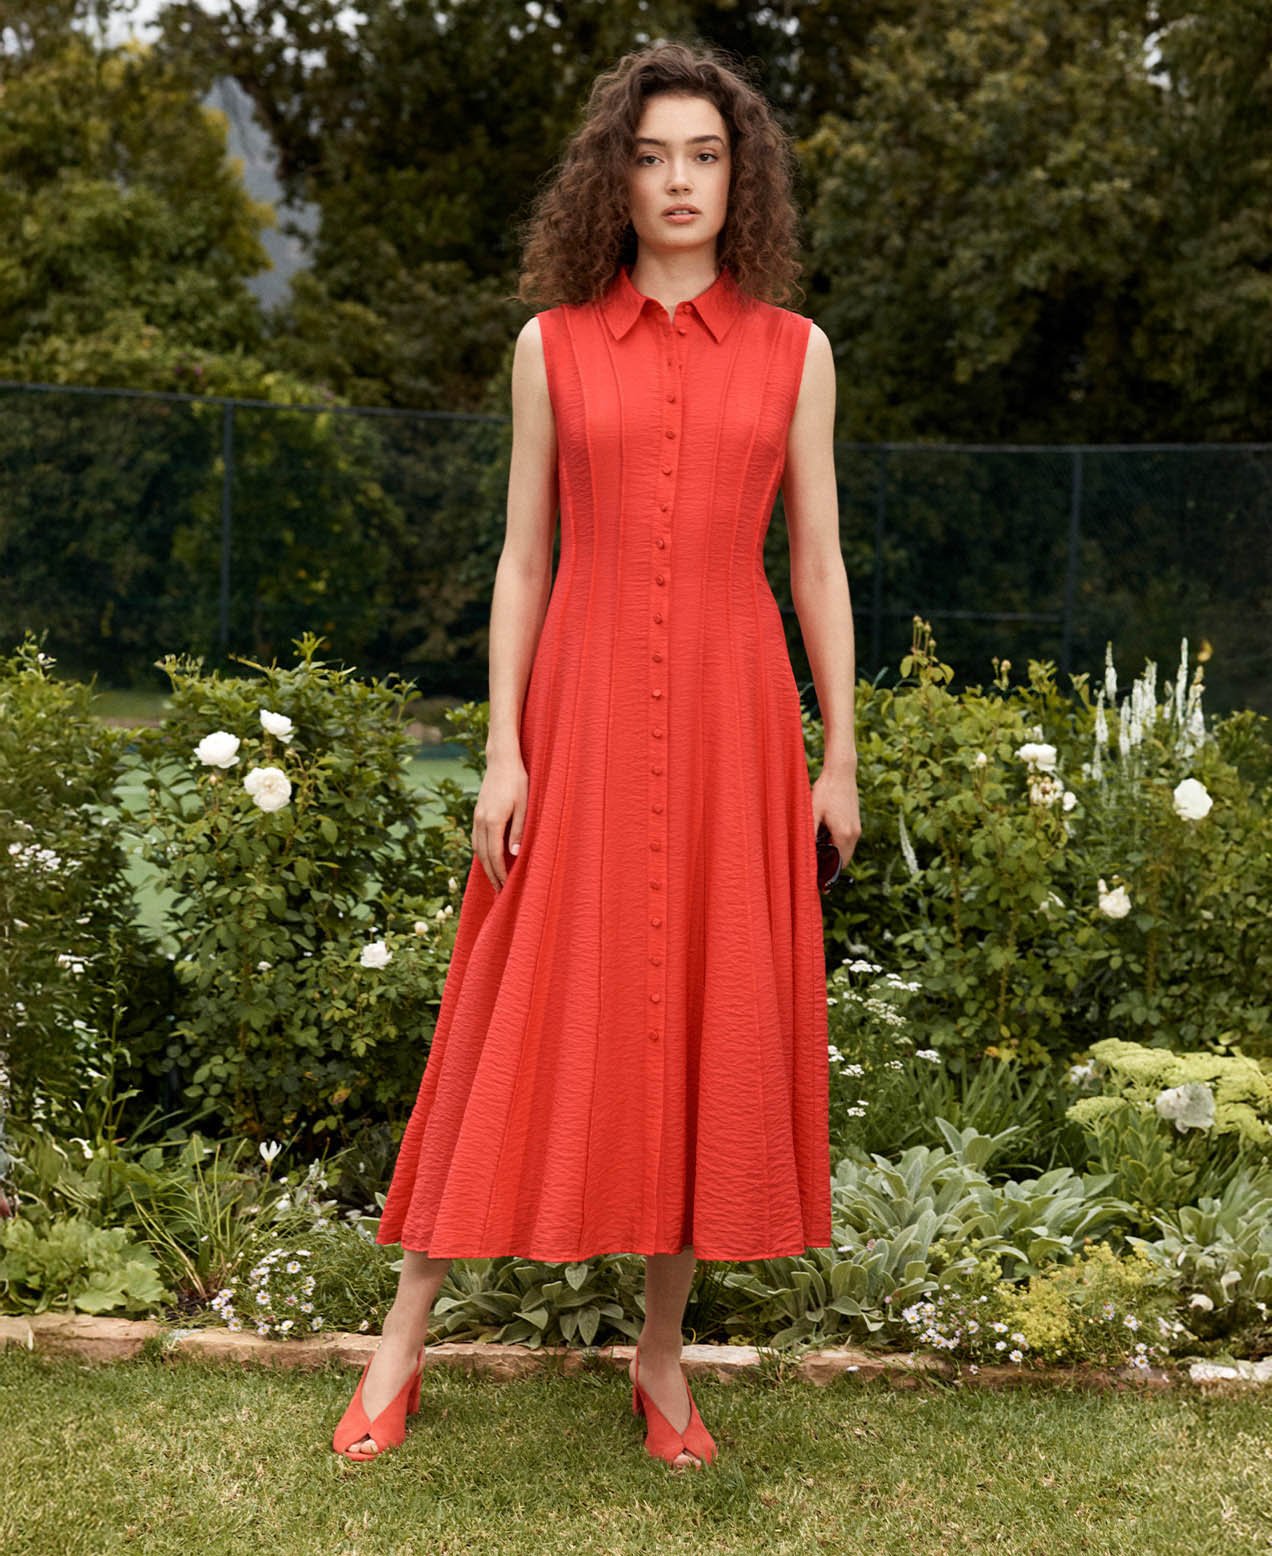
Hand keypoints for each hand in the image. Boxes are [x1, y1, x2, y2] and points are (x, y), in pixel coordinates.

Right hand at [474, 752, 527, 890]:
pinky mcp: (477, 812)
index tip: (506, 887)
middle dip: (491, 875)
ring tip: (494, 879)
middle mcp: (481, 821)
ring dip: (485, 866)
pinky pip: (476, 839)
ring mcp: (477, 817)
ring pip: (477, 848)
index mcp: (493, 821)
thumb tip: (514, 854)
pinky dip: (481, 853)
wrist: (502, 761)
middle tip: (499, 892)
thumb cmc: (518, 782)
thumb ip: (518, 831)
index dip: (500, 873)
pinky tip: (488, 858)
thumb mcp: (524, 806)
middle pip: (483, 856)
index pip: (494, 855)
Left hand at [811, 765, 859, 866]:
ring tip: (818, 849)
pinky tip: (825, 836)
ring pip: (847, 850)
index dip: (829, 873)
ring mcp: (857, 827)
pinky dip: (839, 844)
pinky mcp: (856, 821)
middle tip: (815, 866)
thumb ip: (810, 834)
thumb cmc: (826, 790)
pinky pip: (848, 840)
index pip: (840, 864)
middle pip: (845, 859)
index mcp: (844, 834)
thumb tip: (804, 852)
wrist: (841, 772)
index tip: (819, 879)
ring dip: (835, 853)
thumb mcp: (812, 812)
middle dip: (831, 865)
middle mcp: (854, 833)